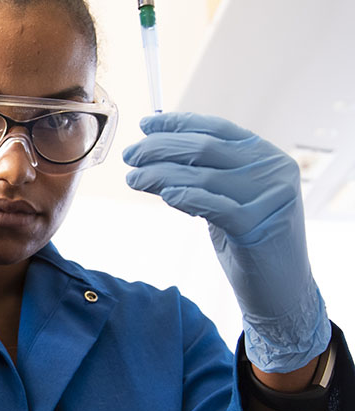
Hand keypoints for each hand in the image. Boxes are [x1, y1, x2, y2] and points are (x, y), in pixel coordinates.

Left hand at [123, 112, 330, 372]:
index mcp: (265, 154)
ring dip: (160, 175)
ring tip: (133, 179)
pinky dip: (186, 197)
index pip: (216, 128)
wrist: (281, 287)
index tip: (145, 125)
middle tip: (130, 156)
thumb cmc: (246, 238)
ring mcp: (269, 196)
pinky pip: (214, 206)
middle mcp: (272, 169)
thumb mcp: (227, 196)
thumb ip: (203, 173)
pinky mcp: (258, 226)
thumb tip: (154, 148)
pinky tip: (165, 195)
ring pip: (203, 176)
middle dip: (160, 149)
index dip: (178, 123)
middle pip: (204, 149)